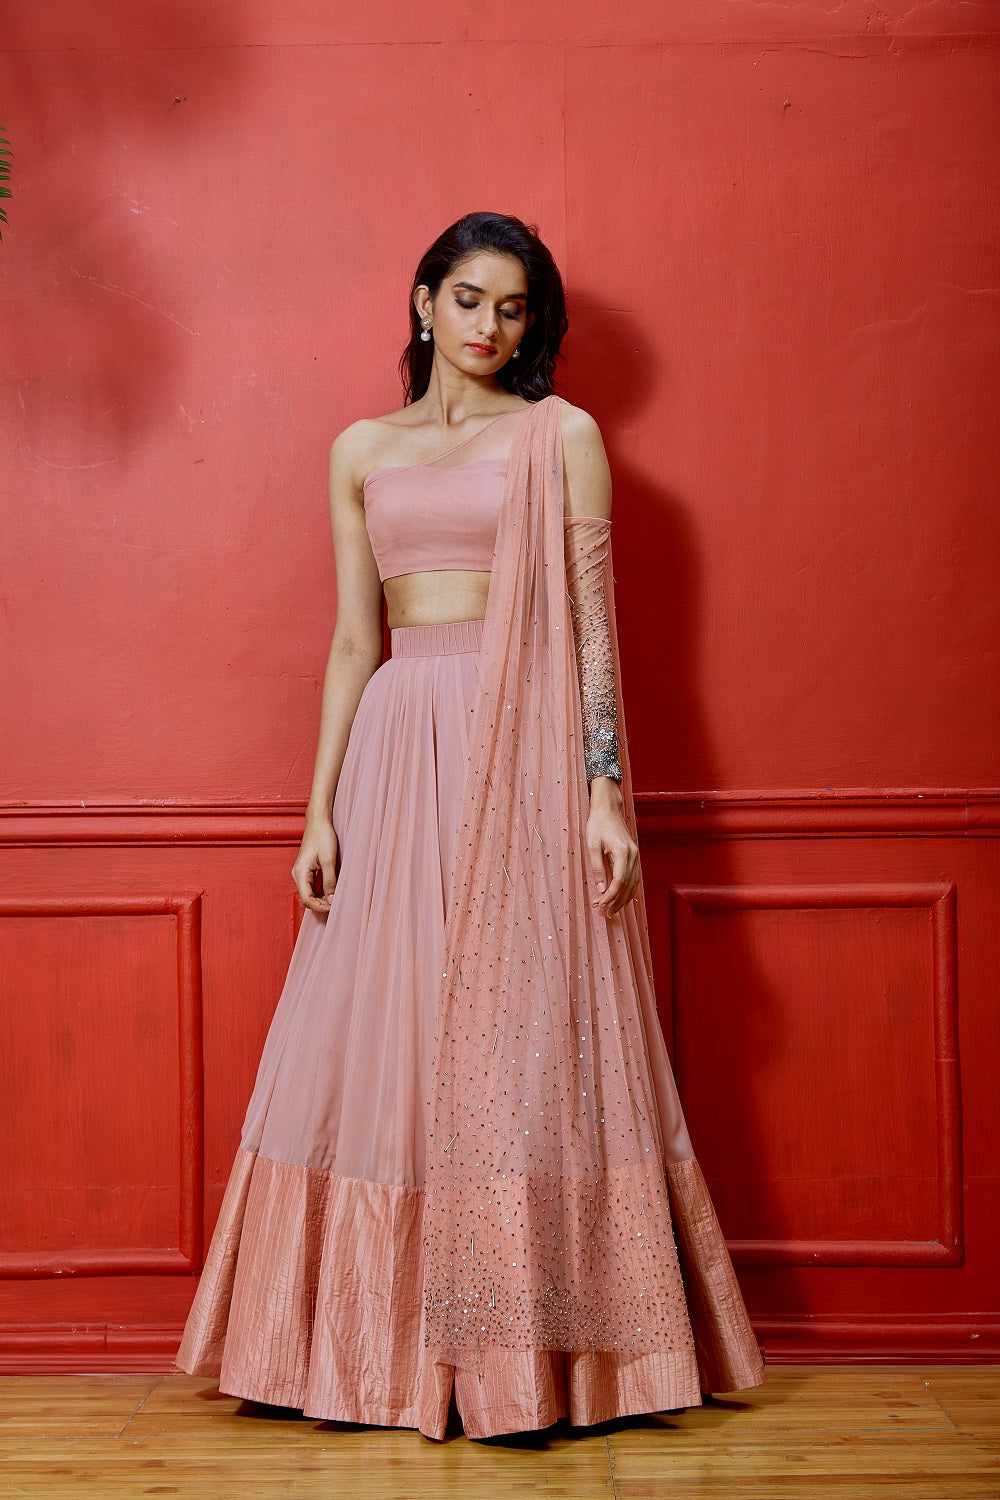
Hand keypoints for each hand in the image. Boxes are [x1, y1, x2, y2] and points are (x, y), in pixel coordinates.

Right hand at [292, 815, 339, 913]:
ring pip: (310, 893)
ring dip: (322, 898)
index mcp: (300, 872)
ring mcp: (302, 872)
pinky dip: (322, 891)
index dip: (320, 907)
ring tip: (336, 899)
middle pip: (307, 898)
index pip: (307, 899)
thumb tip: (331, 900)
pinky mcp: (308, 869)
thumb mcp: (329, 860)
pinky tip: (332, 891)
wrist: (319, 822)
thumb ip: (329, 881)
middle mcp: (298, 874)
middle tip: (337, 905)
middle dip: (321, 904)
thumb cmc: (322, 836)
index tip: (334, 908)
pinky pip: (313, 886)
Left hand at [586, 779, 639, 916]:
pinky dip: (628, 889)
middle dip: (617, 902)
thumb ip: (597, 868)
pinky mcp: (633, 855)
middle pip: (628, 886)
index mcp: (622, 852)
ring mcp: (635, 855)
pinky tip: (621, 897)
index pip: (619, 881)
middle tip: (606, 914)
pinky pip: (634, 877)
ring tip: (612, 910)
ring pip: (634, 883)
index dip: (610, 896)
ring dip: (624, 898)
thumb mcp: (592, 845)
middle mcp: (633, 855)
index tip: (600, 905)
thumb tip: (601, 888)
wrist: (608, 808)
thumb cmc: (598, 824)